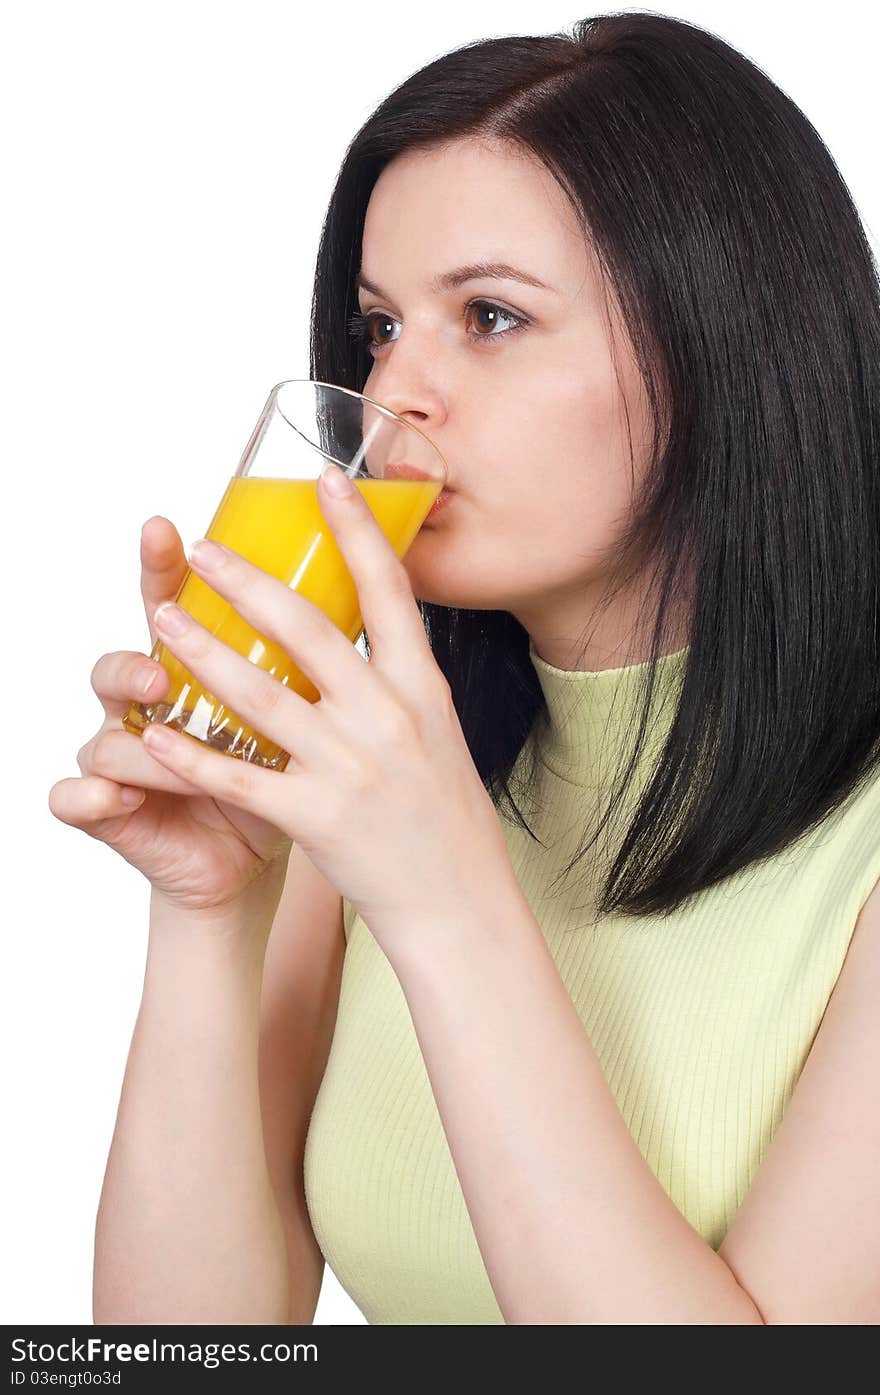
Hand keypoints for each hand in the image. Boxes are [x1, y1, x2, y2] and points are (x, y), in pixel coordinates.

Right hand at [48, 516, 292, 922]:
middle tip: (166, 644)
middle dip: (143, 650)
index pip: (174, 605)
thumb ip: (309, 662)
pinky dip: (93, 796)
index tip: (168, 528)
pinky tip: (112, 796)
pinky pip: (83, 797)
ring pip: (109, 730)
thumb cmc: (285, 781)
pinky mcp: (109, 809)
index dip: (164, 567)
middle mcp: (150, 703)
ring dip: (139, 734)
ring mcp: (123, 755)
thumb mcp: (303, 716)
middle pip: (128, 658)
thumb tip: (363, 590)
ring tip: (157, 726)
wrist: (247, 863)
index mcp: (196, 668)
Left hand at [139, 465, 511, 961]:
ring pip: (265, 696)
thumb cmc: (444, 816)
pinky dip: (196, 755)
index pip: (388, 592)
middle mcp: (390, 717)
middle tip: (203, 547)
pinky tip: (158, 731)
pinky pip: (244, 779)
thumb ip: (399, 683)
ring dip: (205, 652)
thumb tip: (366, 633)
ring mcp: (353, 767)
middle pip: (310, 630)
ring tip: (162, 619)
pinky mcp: (319, 818)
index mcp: (423, 689)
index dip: (356, 530)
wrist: (460, 902)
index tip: (325, 479)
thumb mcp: (438, 733)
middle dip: (248, 582)